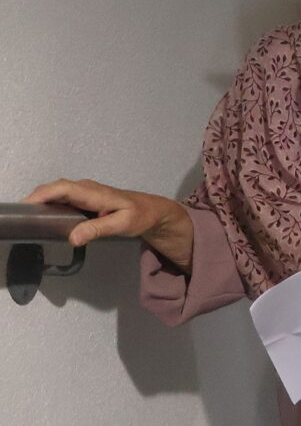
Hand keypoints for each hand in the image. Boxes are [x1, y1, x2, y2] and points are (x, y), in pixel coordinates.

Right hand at [22, 178, 193, 271]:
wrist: (153, 210)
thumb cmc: (140, 216)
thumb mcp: (122, 224)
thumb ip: (98, 229)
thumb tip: (73, 237)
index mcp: (93, 192)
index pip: (61, 188)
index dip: (42, 195)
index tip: (26, 206)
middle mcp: (86, 188)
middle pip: (54, 188)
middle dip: (36, 198)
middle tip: (23, 216)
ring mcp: (85, 192)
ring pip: (57, 192)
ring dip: (42, 200)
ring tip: (29, 216)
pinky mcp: (85, 198)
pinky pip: (63, 197)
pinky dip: (50, 203)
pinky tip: (45, 216)